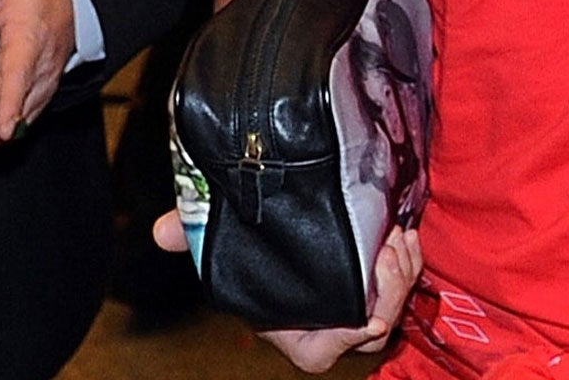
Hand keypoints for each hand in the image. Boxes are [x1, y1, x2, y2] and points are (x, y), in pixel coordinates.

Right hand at [154, 211, 420, 371]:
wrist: (294, 217)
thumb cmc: (253, 239)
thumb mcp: (223, 234)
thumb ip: (193, 232)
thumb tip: (159, 232)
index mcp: (291, 325)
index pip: (323, 351)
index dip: (347, 336)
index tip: (367, 308)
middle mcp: (328, 322)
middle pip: (370, 328)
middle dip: (388, 292)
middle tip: (389, 251)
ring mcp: (357, 302)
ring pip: (393, 307)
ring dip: (403, 273)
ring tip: (399, 237)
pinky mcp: (379, 278)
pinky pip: (404, 283)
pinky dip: (409, 260)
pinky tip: (405, 230)